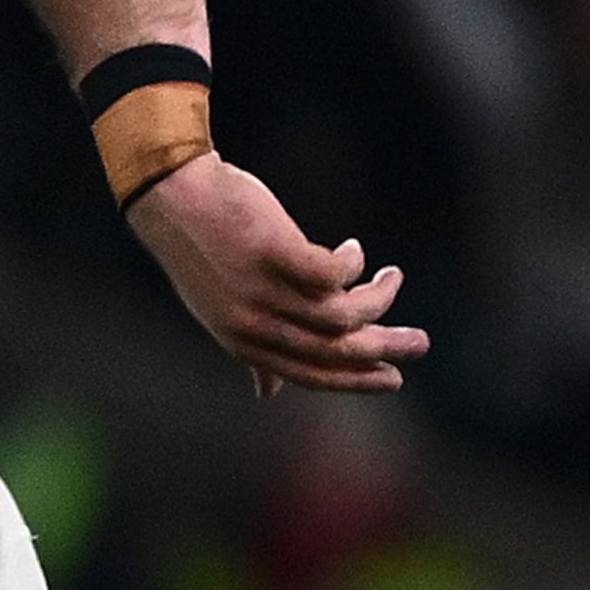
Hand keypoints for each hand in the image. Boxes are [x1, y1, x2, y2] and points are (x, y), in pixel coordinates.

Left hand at [121, 155, 423, 393]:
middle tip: (420, 341)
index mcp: (243, 342)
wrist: (169, 196)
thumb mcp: (218, 312)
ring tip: (391, 277)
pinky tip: (354, 248)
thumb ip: (251, 352)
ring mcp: (260, 289)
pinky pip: (333, 271)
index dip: (355, 380)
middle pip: (335, 349)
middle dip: (385, 347)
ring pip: (341, 312)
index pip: (309, 375)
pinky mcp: (271, 252)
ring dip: (377, 297)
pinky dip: (352, 262)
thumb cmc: (200, 251)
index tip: (394, 379)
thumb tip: (267, 393)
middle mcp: (253, 323)